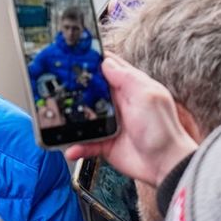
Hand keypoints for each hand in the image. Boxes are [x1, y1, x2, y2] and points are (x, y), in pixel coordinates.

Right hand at [64, 55, 197, 185]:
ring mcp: (110, 124)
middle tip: (54, 84)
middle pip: (91, 90)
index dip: (92, 60)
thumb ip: (127, 79)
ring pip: (83, 116)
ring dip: (70, 119)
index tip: (72, 55)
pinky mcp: (105, 143)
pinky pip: (85, 143)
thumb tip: (106, 63)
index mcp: (131, 88)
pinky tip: (71, 148)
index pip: (109, 67)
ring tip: (56, 118)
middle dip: (73, 87)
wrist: (165, 165)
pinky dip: (77, 146)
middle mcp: (119, 104)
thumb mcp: (147, 96)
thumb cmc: (162, 130)